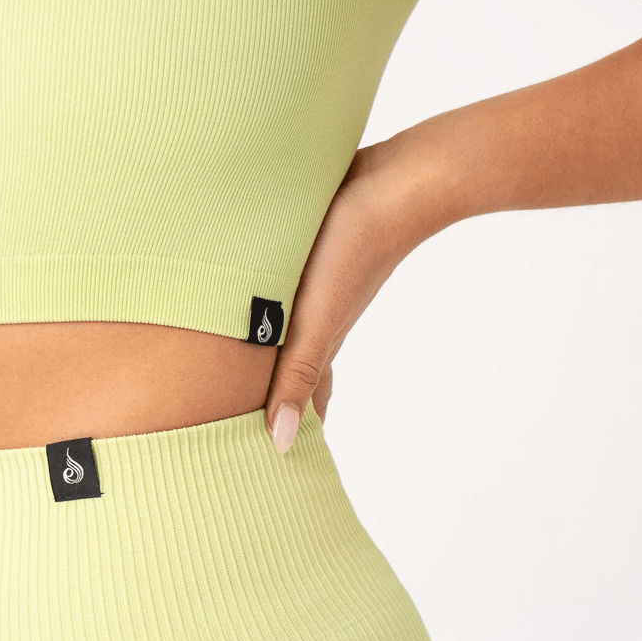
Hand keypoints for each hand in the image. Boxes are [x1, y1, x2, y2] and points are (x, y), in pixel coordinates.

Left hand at [263, 134, 437, 452]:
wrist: (398, 183)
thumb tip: (281, 443)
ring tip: (243, 355)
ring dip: (273, 343)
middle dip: (274, 390)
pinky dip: (276, 298)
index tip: (270, 457)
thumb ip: (298, 374)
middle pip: (298, 363)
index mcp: (322, 339)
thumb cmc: (355, 251)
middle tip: (242, 415)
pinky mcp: (321, 245)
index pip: (308, 398)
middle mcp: (323, 314)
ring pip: (295, 323)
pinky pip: (294, 283)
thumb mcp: (317, 320)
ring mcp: (324, 280)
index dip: (292, 427)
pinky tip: (262, 280)